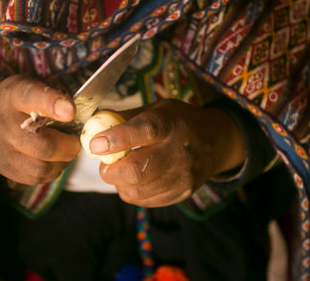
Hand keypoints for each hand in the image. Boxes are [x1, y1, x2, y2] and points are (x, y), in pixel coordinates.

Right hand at [0, 74, 80, 184]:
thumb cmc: (17, 100)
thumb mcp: (33, 85)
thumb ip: (53, 96)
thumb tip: (72, 114)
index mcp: (14, 95)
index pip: (30, 96)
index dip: (52, 104)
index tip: (70, 111)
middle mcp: (2, 122)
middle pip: (42, 146)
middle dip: (67, 148)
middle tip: (74, 142)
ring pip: (40, 168)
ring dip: (60, 163)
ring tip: (63, 152)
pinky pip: (32, 178)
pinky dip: (49, 173)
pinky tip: (51, 161)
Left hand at [89, 99, 245, 206]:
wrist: (215, 142)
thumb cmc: (178, 121)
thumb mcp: (156, 109)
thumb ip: (126, 117)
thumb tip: (95, 125)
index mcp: (170, 123)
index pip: (144, 131)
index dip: (117, 139)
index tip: (95, 144)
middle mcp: (179, 151)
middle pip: (138, 170)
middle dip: (110, 171)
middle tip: (104, 165)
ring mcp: (182, 176)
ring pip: (138, 190)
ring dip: (118, 184)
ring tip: (117, 173)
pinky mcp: (182, 193)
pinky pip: (146, 201)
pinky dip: (131, 193)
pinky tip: (132, 182)